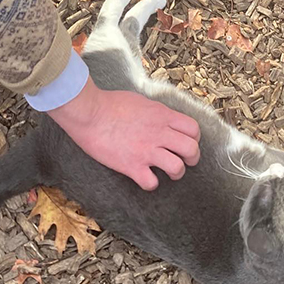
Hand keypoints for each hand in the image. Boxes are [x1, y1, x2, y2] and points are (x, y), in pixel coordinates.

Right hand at [47, 78, 200, 189]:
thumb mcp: (141, 100)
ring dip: (175, 172)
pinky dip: (150, 184)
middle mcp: (158, 133)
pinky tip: (144, 177)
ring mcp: (146, 150)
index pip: (193, 129)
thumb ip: (156, 112)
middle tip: (183, 160)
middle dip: (192, 158)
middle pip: (192, 150)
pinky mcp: (132, 165)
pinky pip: (151, 183)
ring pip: (178, 168)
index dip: (194, 138)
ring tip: (166, 171)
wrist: (89, 112)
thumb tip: (162, 119)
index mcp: (161, 115)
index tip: (186, 142)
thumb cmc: (109, 103)